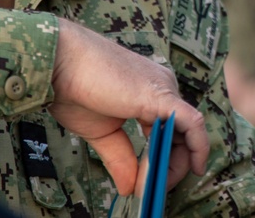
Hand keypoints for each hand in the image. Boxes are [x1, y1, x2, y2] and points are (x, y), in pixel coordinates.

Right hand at [48, 19, 208, 194]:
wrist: (61, 63)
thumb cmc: (75, 89)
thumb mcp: (102, 132)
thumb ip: (121, 158)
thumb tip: (130, 188)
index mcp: (150, 94)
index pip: (171, 131)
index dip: (164, 160)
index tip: (148, 183)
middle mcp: (164, 89)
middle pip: (183, 135)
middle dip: (173, 167)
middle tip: (153, 190)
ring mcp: (166, 90)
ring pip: (189, 133)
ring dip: (175, 165)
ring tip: (154, 187)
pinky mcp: (163, 96)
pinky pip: (193, 125)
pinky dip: (190, 151)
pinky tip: (183, 170)